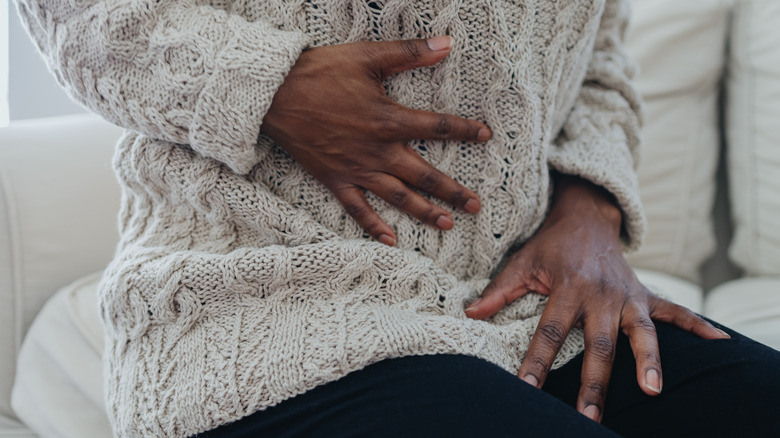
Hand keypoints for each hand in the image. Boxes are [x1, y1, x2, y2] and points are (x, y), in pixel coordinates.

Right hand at [261, 37, 490, 245]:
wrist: (274, 95)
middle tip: (476, 206)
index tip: (486, 135)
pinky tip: (391, 240)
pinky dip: (373, 226)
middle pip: (424, 175)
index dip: (465, 131)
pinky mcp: (335, 179)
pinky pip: (357, 208)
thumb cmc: (320, 72)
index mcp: (388, 120)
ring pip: (398, 196)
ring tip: (448, 224)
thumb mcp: (367, 56)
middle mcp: (378, 150)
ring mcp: (356, 169)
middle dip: (452, 191)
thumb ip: (409, 53)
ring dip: (425, 212)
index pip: (438, 128)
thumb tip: (447, 43)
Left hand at [464, 175, 729, 422]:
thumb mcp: (522, 261)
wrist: (586, 215)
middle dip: (593, 382)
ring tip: (653, 391)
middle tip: (587, 416)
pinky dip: (697, 325)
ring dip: (648, 362)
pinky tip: (719, 342)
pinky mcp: (644, 294)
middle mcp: (600, 294)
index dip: (536, 360)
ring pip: (641, 333)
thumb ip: (500, 290)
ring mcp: (627, 295)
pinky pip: (674, 311)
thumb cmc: (550, 244)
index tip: (526, 389)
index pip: (549, 331)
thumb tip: (471, 315)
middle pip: (597, 344)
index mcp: (567, 288)